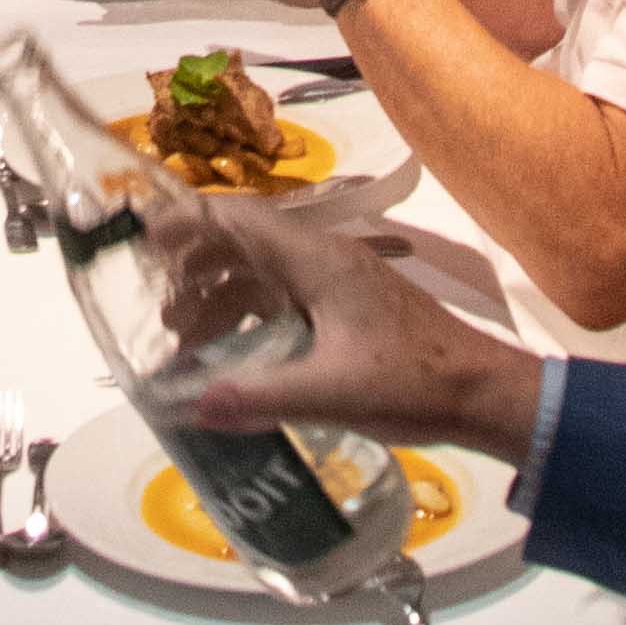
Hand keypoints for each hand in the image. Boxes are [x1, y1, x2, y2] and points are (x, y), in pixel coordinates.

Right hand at [173, 196, 549, 466]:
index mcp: (317, 260)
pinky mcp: (348, 310)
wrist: (484, 394)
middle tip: (155, 306)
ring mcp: (338, 283)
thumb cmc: (412, 382)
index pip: (238, 220)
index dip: (187, 224)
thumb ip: (260, 395)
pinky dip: (249, 318)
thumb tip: (191, 405)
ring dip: (220, 299)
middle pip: (244, 244)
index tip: (141, 238)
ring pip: (263, 275)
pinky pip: (284, 299)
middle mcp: (323, 259)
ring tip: (181, 341)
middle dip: (195, 269)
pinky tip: (233, 356)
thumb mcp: (332, 393)